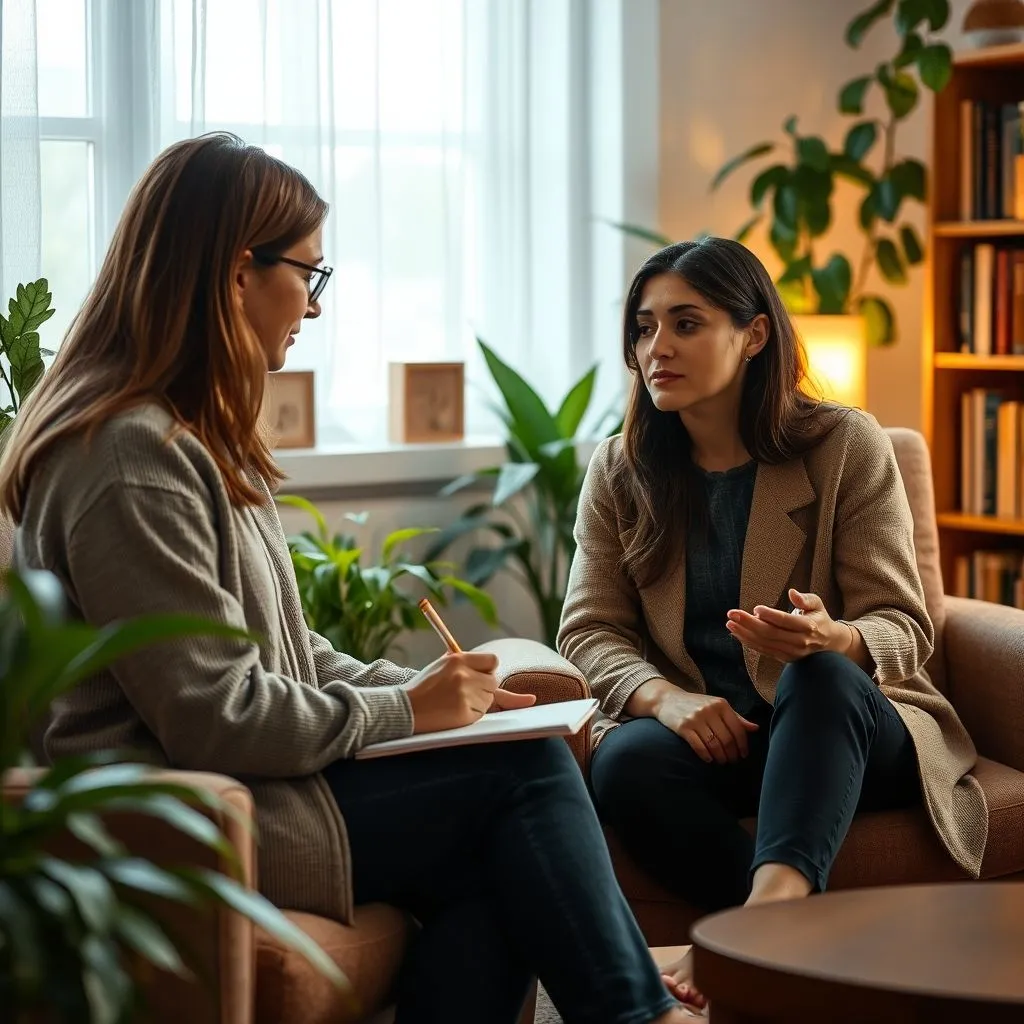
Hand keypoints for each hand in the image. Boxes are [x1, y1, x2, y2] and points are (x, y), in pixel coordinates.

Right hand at [403, 652, 534, 733]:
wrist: (405, 709)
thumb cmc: (423, 688)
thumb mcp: (440, 665)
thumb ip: (462, 662)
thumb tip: (486, 662)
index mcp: (458, 660)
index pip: (492, 660)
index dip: (488, 669)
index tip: (481, 675)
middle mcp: (464, 675)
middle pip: (493, 681)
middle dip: (484, 688)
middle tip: (466, 693)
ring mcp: (465, 695)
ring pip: (488, 699)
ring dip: (478, 703)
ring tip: (456, 702)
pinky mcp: (465, 713)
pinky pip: (481, 713)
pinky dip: (471, 715)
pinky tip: (455, 712)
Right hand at [653, 687, 758, 764]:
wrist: (667, 699)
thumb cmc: (696, 704)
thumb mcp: (716, 706)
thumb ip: (736, 717)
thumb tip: (755, 728)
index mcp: (721, 704)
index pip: (737, 729)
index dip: (743, 745)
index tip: (743, 755)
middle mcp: (709, 710)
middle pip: (727, 739)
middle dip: (731, 754)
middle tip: (732, 761)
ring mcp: (695, 718)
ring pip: (714, 744)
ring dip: (720, 757)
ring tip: (721, 762)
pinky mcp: (683, 727)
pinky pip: (699, 746)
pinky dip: (706, 756)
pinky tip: (708, 759)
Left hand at [725, 588, 850, 663]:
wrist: (829, 643)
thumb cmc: (819, 618)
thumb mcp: (817, 604)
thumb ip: (805, 598)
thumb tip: (792, 593)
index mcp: (809, 626)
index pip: (785, 621)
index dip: (770, 615)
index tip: (756, 608)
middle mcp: (800, 641)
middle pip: (770, 633)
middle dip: (749, 623)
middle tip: (731, 613)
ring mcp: (792, 652)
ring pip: (765, 643)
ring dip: (745, 634)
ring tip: (730, 623)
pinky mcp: (784, 658)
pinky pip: (763, 650)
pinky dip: (748, 642)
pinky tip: (737, 633)